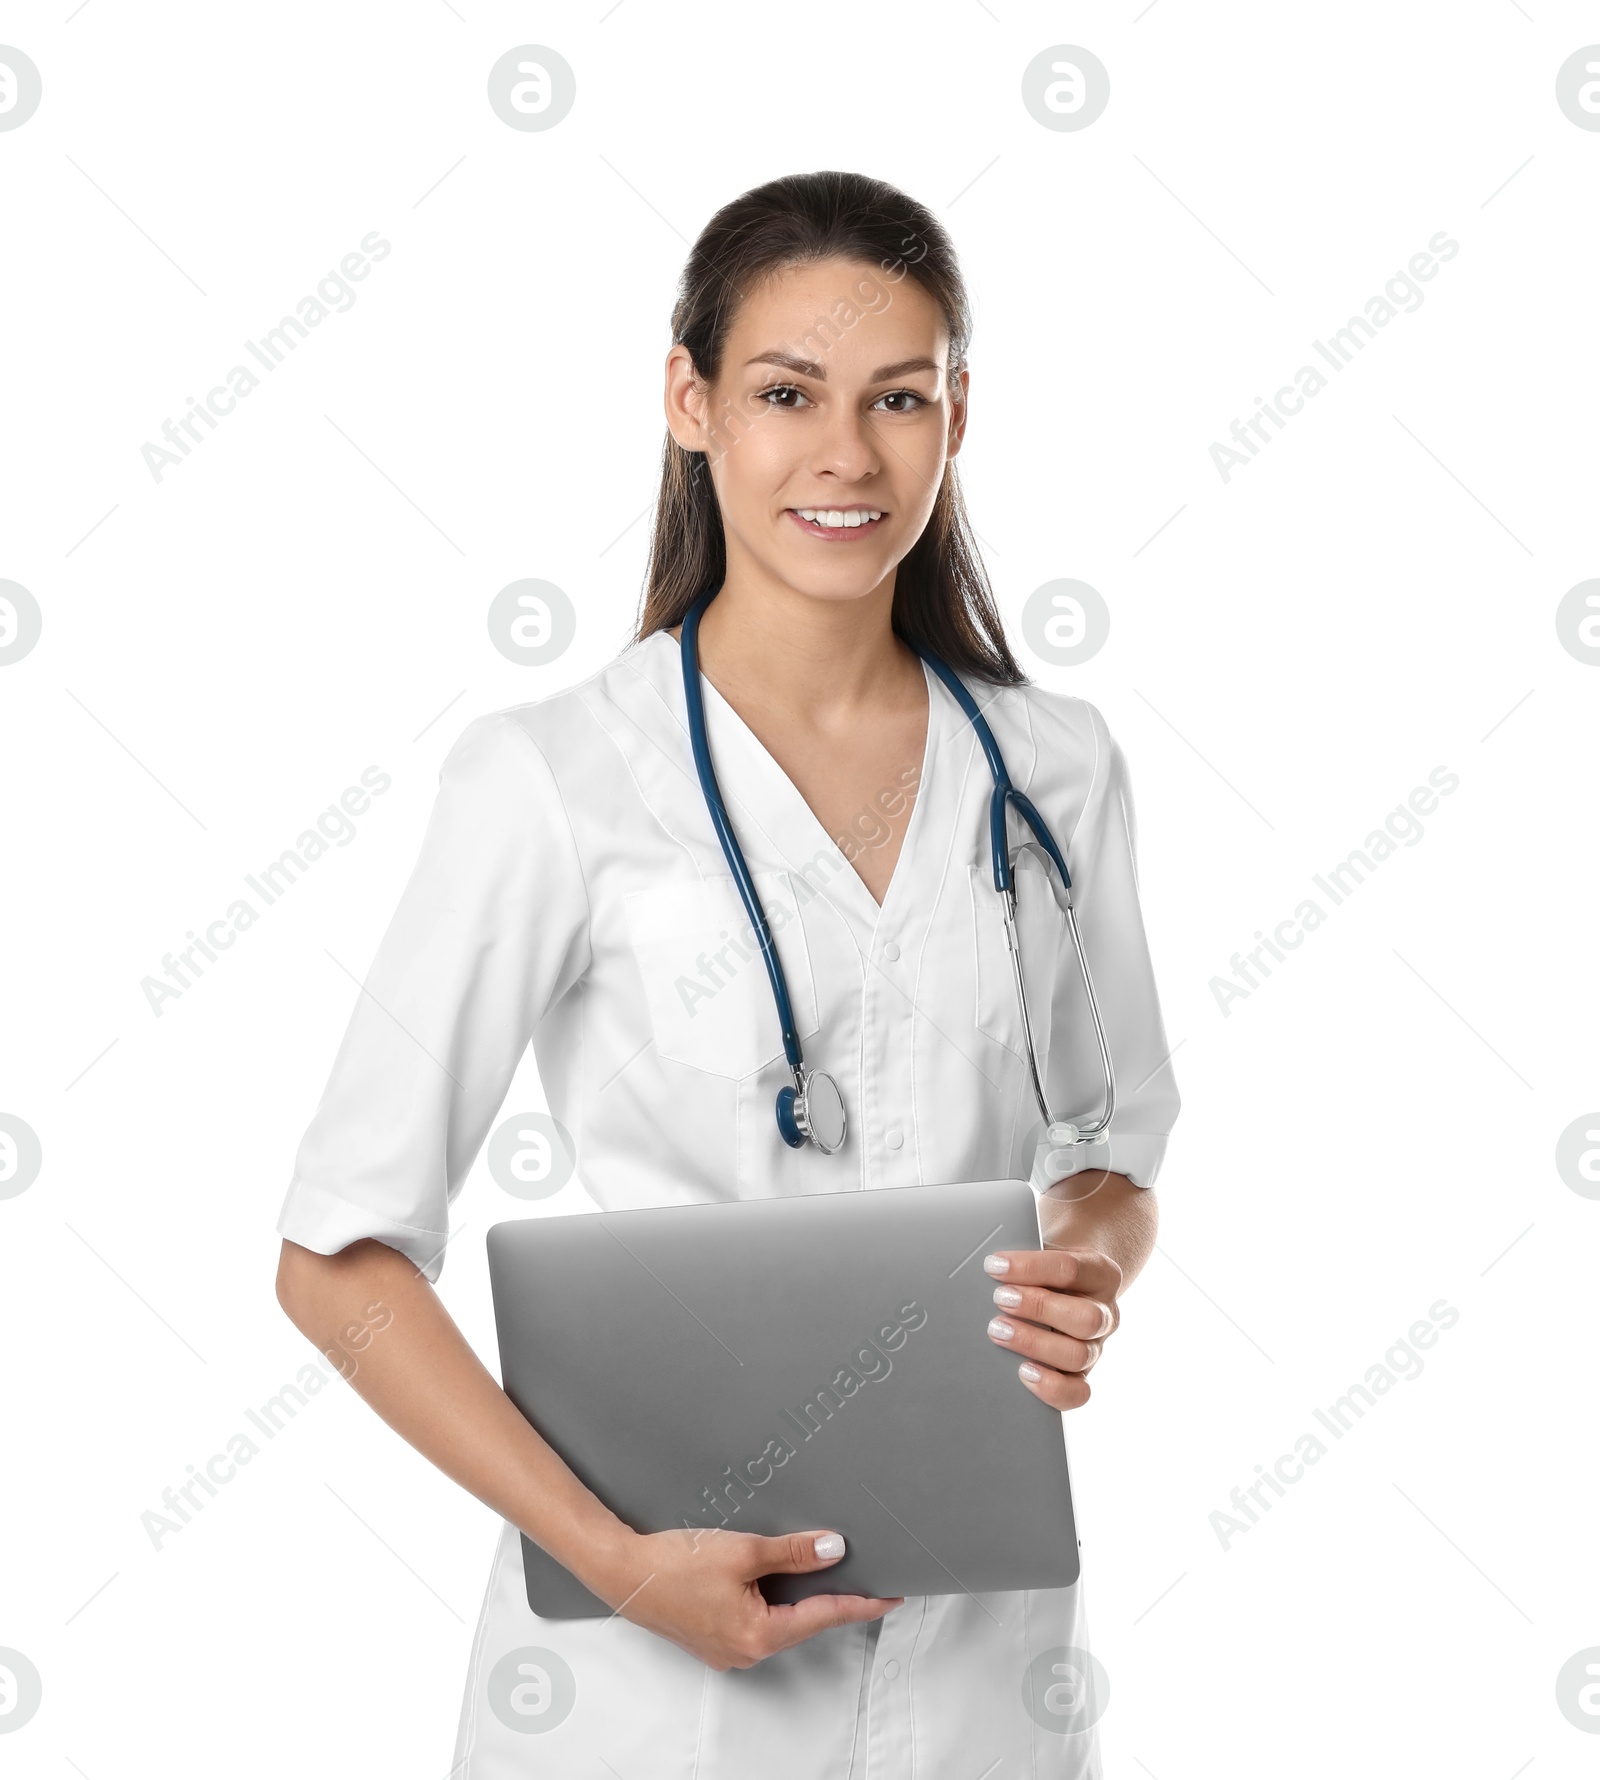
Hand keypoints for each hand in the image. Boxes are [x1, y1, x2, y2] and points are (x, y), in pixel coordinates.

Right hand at [587, 1525, 902, 1670]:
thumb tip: (833, 1551)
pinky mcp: (713, 1636)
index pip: (825, 1616)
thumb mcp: (743, 1551)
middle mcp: (747, 1650)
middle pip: (803, 1619)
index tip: (891, 1597)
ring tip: (816, 1566)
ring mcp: (728, 1647)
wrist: (624, 1572)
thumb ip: (792, 1552)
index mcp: (760, 1634)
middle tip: (861, 1573)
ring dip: (797, 1594)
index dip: (861, 1603)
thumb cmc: (675, 1564)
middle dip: (829, 1595)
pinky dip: (771, 1597)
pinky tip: (772, 1575)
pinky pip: (755, 1617)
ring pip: (778, 1618)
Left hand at [981, 1246, 1122, 1409]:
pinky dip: (1051, 1387)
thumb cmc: (1046, 1269)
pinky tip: (1023, 1371)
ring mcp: (1096, 1347)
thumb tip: (991, 1267)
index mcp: (1100, 1273)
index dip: (1030, 1268)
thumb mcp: (1043, 1252)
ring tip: (999, 1330)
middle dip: (1038, 1308)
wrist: (1063, 1288)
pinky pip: (1079, 1392)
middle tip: (1000, 1299)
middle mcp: (1105, 1313)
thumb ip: (1025, 1258)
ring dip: (1034, 1343)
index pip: (1070, 1269)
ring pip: (1079, 1355)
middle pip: (1085, 1317)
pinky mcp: (1082, 1375)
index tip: (995, 1266)